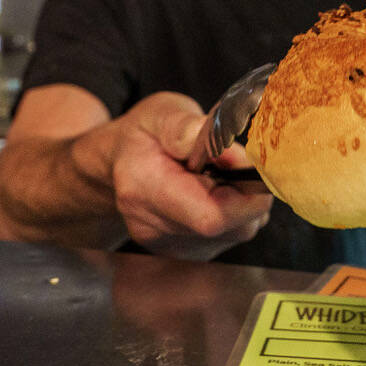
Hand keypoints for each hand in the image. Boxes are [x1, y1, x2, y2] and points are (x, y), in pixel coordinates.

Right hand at [110, 92, 272, 260]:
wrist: (118, 163)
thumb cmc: (142, 135)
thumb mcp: (161, 113)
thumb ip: (188, 127)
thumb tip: (226, 149)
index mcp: (144, 189)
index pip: (211, 216)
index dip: (244, 192)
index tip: (244, 159)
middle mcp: (153, 227)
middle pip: (231, 227)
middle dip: (248, 191)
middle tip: (232, 161)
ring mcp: (168, 246)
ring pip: (237, 232)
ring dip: (242, 201)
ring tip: (218, 174)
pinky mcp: (183, 253)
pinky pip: (229, 236)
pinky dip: (233, 213)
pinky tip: (212, 192)